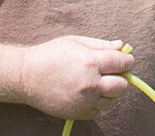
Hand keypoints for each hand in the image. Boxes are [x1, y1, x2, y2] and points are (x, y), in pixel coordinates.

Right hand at [18, 36, 132, 119]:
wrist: (27, 77)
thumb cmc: (51, 55)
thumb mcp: (76, 42)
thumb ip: (101, 45)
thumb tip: (122, 47)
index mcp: (91, 62)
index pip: (123, 64)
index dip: (127, 61)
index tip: (125, 60)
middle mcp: (90, 84)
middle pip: (122, 86)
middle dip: (122, 78)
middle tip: (114, 73)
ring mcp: (84, 101)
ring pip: (112, 101)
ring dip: (111, 92)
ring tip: (99, 83)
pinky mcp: (77, 113)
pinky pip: (99, 111)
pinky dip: (99, 103)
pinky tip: (90, 93)